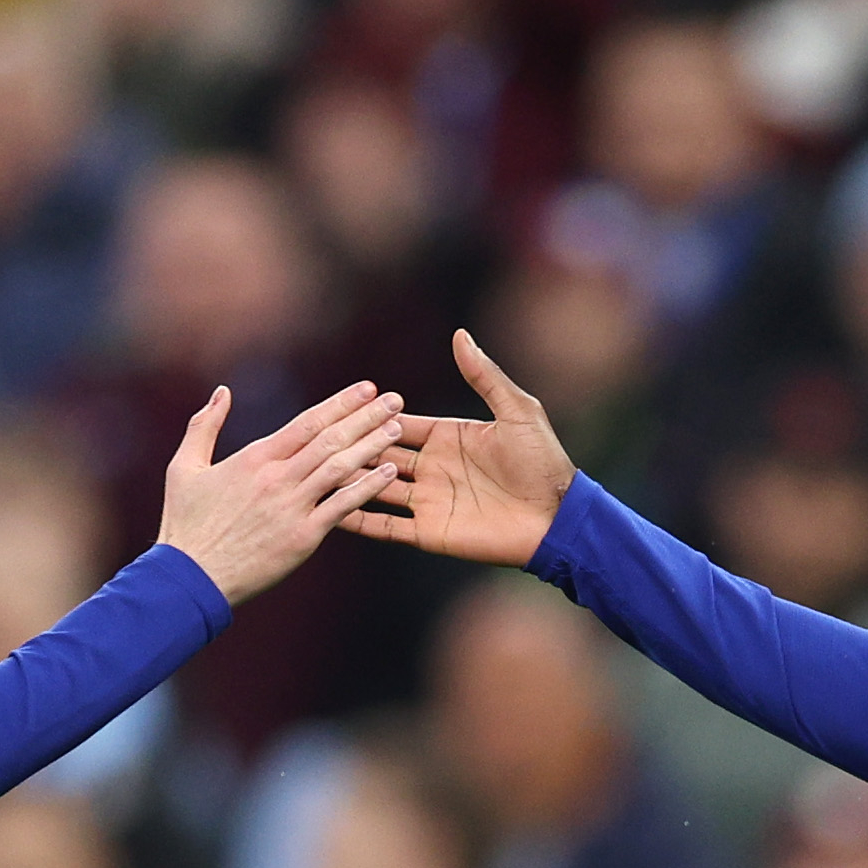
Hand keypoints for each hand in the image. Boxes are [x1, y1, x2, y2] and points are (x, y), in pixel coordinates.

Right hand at [159, 381, 404, 604]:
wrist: (190, 578)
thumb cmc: (185, 524)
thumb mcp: (185, 468)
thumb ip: (204, 426)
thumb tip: (222, 391)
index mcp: (254, 458)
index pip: (307, 422)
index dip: (340, 403)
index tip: (366, 388)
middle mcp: (277, 478)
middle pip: (330, 439)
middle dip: (366, 416)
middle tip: (395, 399)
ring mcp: (292, 507)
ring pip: (340, 468)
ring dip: (372, 446)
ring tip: (398, 428)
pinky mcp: (302, 538)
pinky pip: (341, 508)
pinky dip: (367, 489)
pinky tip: (388, 474)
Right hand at [341, 330, 576, 565]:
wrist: (556, 518)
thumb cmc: (543, 462)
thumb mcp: (516, 410)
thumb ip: (484, 375)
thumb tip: (460, 335)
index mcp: (448, 438)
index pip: (400, 424)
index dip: (374, 417)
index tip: (344, 407)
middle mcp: (432, 468)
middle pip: (380, 455)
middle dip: (353, 448)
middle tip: (318, 439)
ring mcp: (428, 501)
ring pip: (375, 488)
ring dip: (348, 481)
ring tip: (312, 473)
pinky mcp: (429, 532)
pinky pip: (386, 527)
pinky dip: (359, 520)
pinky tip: (330, 511)